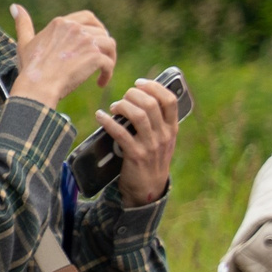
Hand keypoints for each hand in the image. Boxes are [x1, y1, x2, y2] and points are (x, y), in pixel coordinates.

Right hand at [9, 5, 116, 107]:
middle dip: (103, 45)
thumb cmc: (30, 67)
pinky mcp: (95, 56)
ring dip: (109, 58)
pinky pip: (109, 63)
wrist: (37, 85)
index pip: (88, 17)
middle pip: (101, 32)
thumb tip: (14, 6)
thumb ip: (23, 24)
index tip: (95, 40)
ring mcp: (86, 41)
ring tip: (102, 71)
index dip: (96, 27)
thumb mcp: (24, 42)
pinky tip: (100, 83)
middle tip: (100, 58)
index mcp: (61, 23)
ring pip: (109, 45)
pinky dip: (108, 74)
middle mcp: (75, 28)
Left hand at [99, 78, 180, 205]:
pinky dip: (108, 122)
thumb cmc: (151, 159)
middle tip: (123, 97)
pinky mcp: (135, 155)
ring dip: (122, 106)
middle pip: (151, 104)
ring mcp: (150, 146)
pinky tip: (100, 116)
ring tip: (113, 107)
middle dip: (133, 94)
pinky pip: (121, 133)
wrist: (148, 189)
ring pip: (138, 116)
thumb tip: (139, 96)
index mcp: (171, 128)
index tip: (139, 83)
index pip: (170, 100)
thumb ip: (156, 121)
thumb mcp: (161, 139)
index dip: (154, 86)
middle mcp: (163, 135)